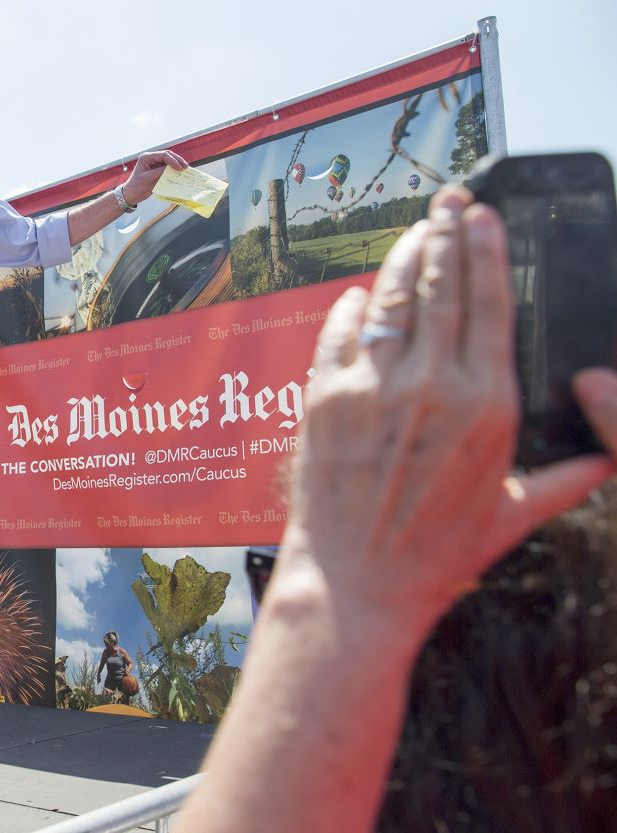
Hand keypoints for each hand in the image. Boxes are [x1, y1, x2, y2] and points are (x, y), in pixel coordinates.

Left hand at [119, 150, 188, 206]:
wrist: (131, 195)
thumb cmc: (136, 186)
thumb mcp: (148, 179)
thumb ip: (160, 172)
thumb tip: (172, 169)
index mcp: (146, 158)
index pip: (163, 155)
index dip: (173, 161)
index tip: (179, 168)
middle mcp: (151, 159)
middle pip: (168, 156)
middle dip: (177, 160)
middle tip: (185, 167)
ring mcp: (155, 164)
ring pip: (169, 161)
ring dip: (177, 164)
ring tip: (185, 169)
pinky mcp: (157, 170)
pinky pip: (168, 168)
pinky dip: (174, 170)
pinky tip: (180, 173)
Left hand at [279, 187, 614, 637]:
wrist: (356, 584)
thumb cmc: (435, 555)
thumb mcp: (514, 515)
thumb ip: (567, 478)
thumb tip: (608, 458)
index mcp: (488, 405)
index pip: (491, 303)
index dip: (486, 249)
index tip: (485, 215)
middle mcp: (434, 387)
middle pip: (441, 285)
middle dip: (445, 232)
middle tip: (448, 200)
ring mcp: (375, 389)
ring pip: (391, 299)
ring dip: (402, 258)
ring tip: (414, 234)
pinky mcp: (325, 399)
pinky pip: (340, 334)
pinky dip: (352, 309)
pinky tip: (363, 297)